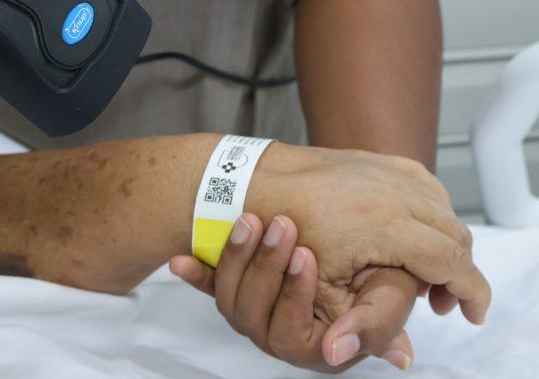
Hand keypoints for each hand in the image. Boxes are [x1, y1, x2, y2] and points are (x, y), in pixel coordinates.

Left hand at [171, 214, 415, 371]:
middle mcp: (276, 333)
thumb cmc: (369, 264)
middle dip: (267, 267)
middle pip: (254, 315)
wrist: (342, 227)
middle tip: (281, 226)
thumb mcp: (390, 290)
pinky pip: (207, 286)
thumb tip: (399, 360)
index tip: (306, 257)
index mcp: (314, 344)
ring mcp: (251, 312)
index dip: (296, 298)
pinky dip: (195, 273)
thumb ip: (383, 322)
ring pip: (230, 298)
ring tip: (250, 220)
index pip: (292, 336)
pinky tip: (179, 261)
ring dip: (237, 258)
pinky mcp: (232, 287)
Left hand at [247, 144, 489, 325]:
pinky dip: (430, 208)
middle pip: (455, 233)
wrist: (254, 180)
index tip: (473, 315)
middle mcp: (396, 192)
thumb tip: (401, 359)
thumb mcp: (321, 288)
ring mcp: (387, 170)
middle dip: (460, 270)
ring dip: (446, 239)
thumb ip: (364, 322)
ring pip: (443, 206)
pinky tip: (415, 229)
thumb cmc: (283, 230)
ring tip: (429, 270)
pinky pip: (423, 183)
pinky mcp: (377, 160)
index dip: (471, 292)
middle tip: (445, 300)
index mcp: (388, 225)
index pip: (452, 262)